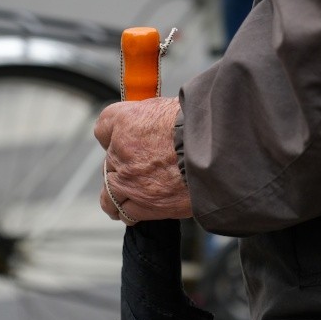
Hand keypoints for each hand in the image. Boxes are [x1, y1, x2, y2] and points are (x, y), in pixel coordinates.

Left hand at [94, 97, 191, 224]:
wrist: (216, 154)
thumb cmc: (201, 127)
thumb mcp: (172, 106)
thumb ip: (154, 117)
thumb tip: (154, 126)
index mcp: (126, 121)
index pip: (104, 129)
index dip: (114, 136)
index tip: (122, 142)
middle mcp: (121, 151)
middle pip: (108, 164)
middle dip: (121, 168)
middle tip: (138, 170)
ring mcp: (130, 182)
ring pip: (109, 195)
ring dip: (118, 196)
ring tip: (129, 197)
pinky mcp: (145, 205)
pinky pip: (126, 212)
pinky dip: (130, 212)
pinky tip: (138, 210)